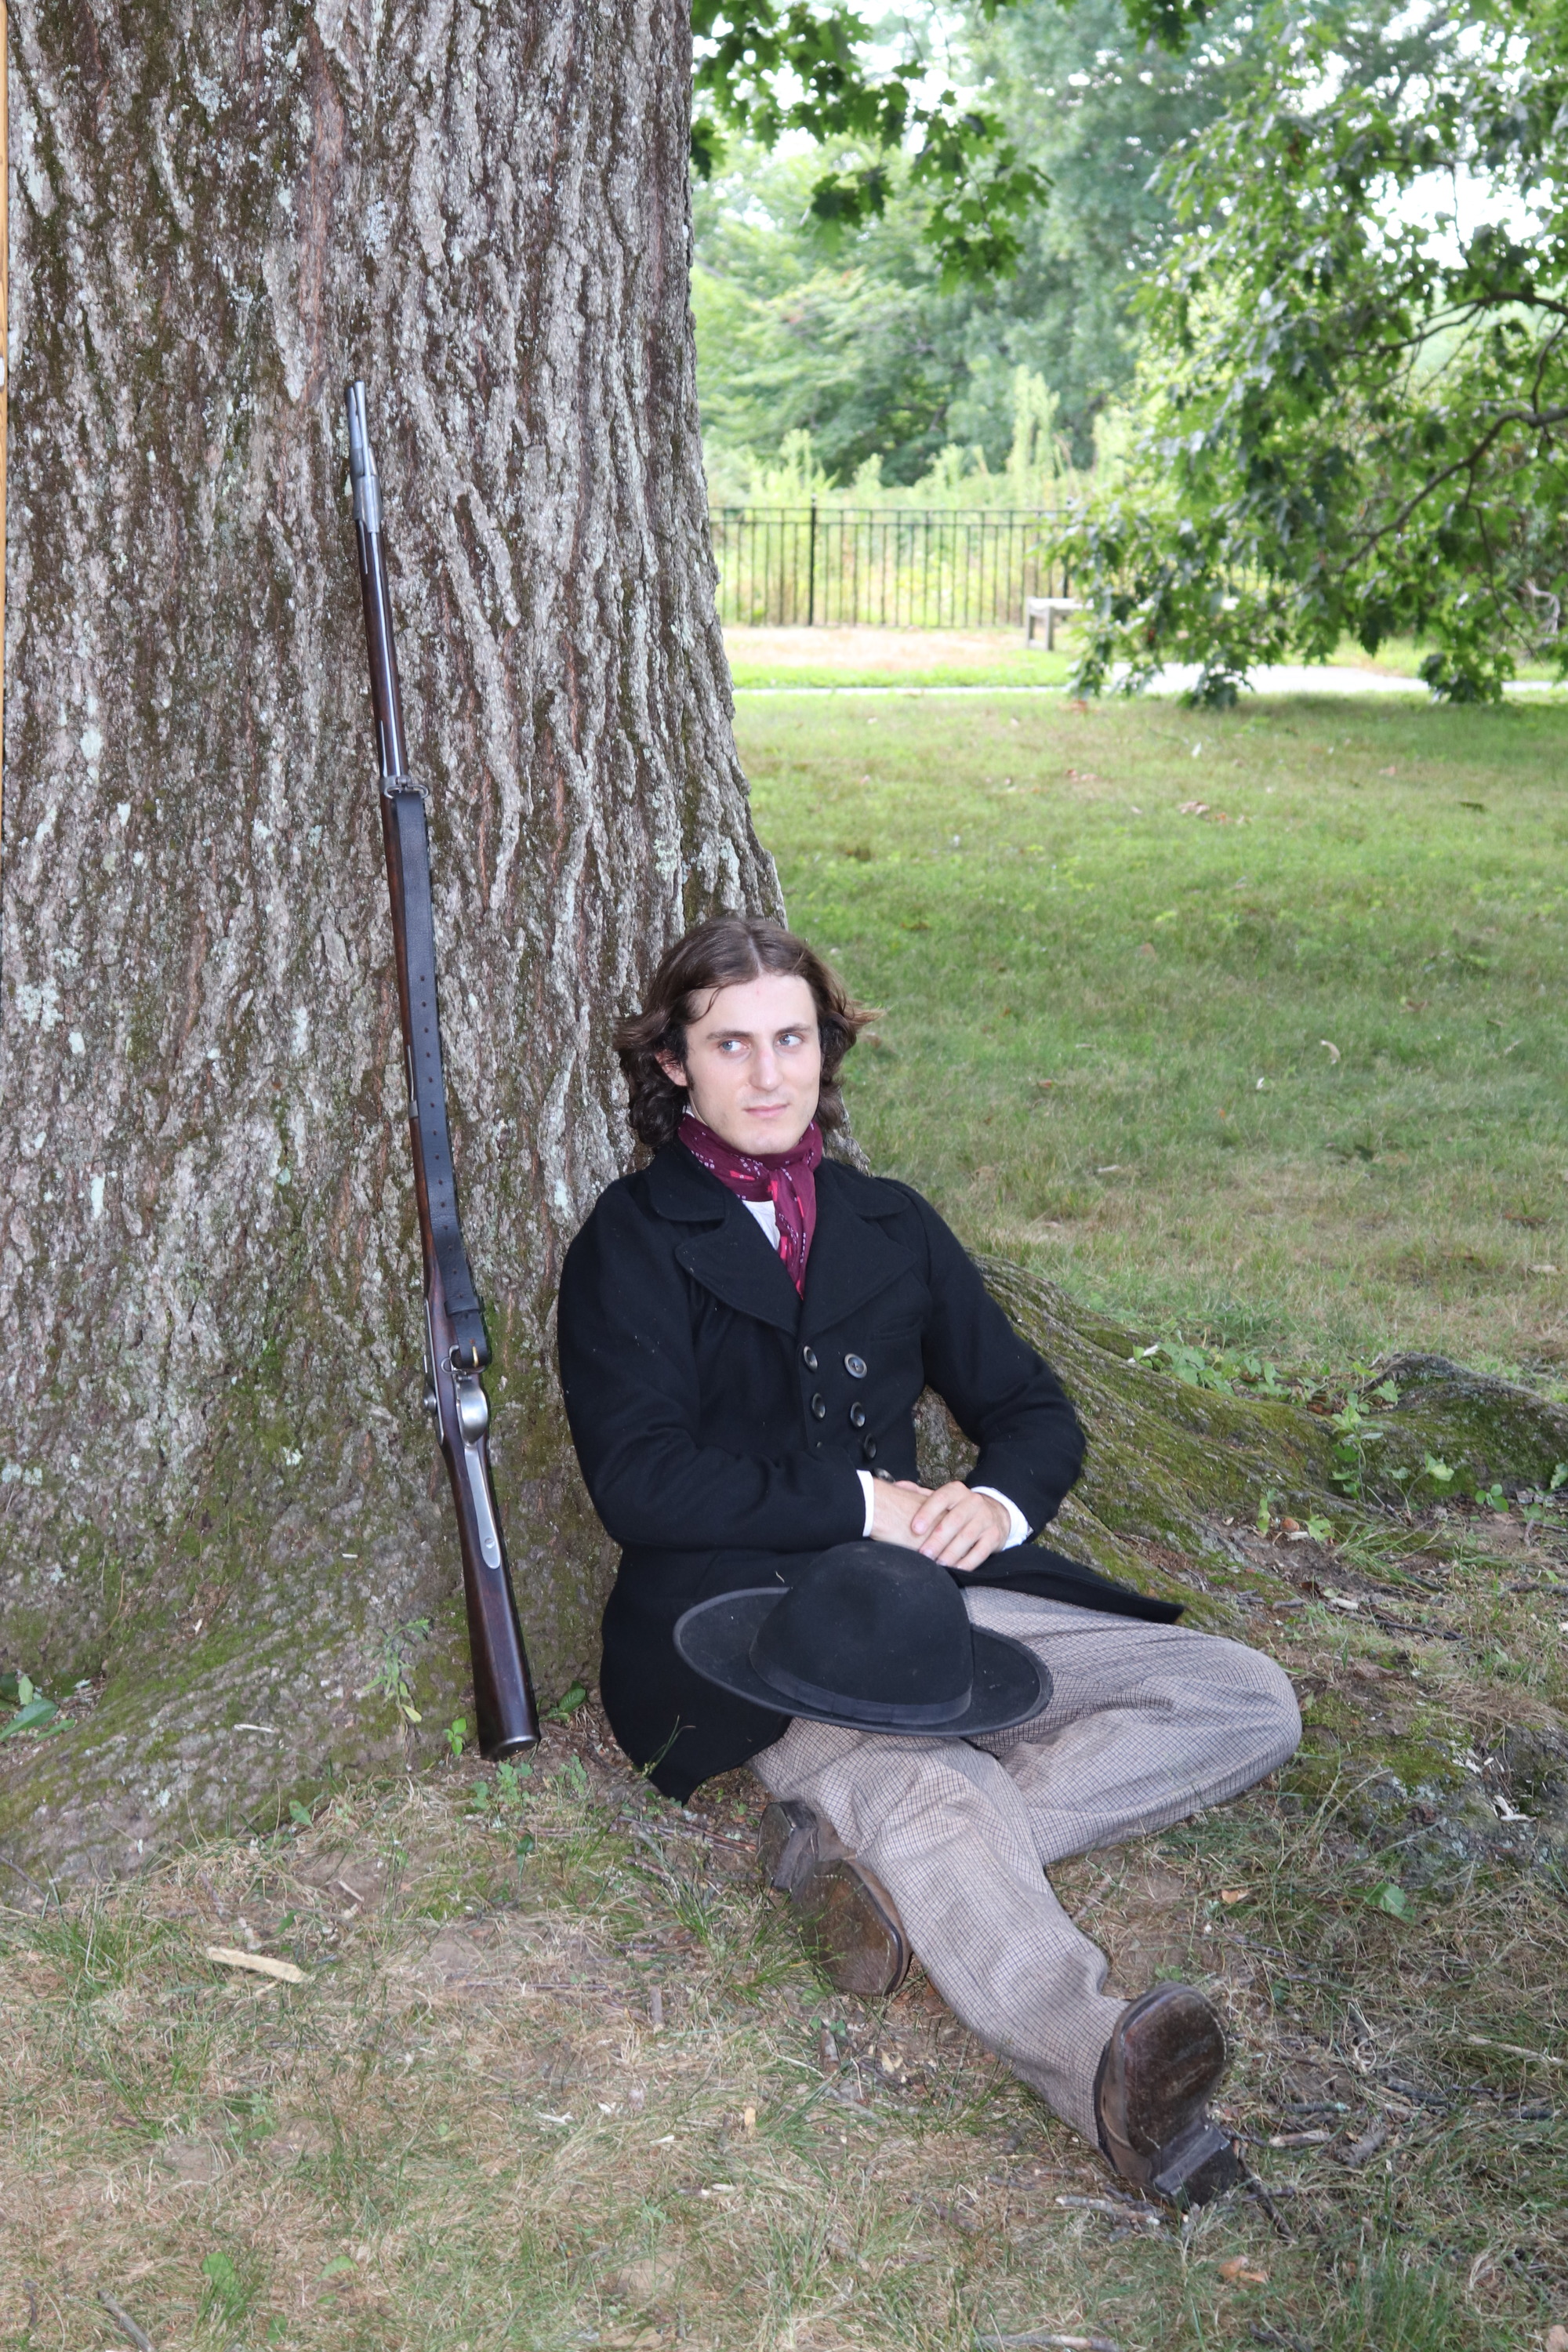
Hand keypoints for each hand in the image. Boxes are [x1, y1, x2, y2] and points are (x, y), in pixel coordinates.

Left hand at [869, 1477, 1009, 1571]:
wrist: (995, 1513)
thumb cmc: (959, 1509)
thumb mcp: (944, 1498)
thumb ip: (920, 1494)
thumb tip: (897, 1486)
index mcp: (956, 1491)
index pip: (941, 1498)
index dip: (927, 1513)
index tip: (915, 1528)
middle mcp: (973, 1502)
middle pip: (954, 1520)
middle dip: (937, 1539)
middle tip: (923, 1554)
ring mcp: (986, 1518)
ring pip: (967, 1537)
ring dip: (951, 1553)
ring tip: (938, 1564)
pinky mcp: (994, 1536)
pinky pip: (981, 1551)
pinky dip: (967, 1562)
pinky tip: (956, 1569)